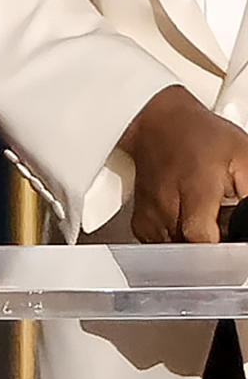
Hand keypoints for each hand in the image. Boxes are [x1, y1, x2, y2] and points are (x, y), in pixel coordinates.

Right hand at [120, 86, 247, 242]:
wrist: (159, 124)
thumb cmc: (201, 136)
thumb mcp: (243, 155)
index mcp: (194, 188)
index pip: (201, 238)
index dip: (220, 249)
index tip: (230, 242)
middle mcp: (166, 205)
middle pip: (192, 252)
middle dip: (213, 246)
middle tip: (222, 222)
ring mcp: (151, 217)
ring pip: (178, 255)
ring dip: (195, 245)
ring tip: (205, 219)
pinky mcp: (141, 226)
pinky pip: (164, 250)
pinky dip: (179, 242)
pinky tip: (187, 221)